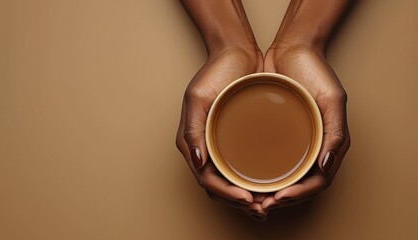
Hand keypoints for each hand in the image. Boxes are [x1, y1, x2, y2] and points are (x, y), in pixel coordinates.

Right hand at [176, 47, 269, 220]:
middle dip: (237, 202)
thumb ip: (193, 131)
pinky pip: (241, 167)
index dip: (226, 194)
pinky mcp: (236, 140)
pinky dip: (251, 182)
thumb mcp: (199, 98)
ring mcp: (220, 145)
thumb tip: (197, 162)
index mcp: (192, 142)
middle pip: (218, 186)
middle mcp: (205, 148)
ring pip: (230, 181)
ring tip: (266, 206)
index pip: (207, 179)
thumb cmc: (215, 72)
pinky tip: (267, 186)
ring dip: (245, 197)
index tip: (248, 200)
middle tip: (261, 210)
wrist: (236, 53)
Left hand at [262, 43, 350, 209]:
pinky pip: (269, 160)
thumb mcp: (332, 98)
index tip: (279, 199)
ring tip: (251, 198)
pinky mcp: (275, 134)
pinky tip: (245, 177)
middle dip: (282, 200)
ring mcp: (293, 141)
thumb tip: (325, 167)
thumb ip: (335, 133)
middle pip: (299, 184)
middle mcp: (311, 146)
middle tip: (260, 205)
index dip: (300, 195)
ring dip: (269, 192)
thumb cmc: (316, 71)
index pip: (317, 181)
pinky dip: (261, 174)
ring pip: (283, 177)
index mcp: (329, 143)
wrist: (292, 49)